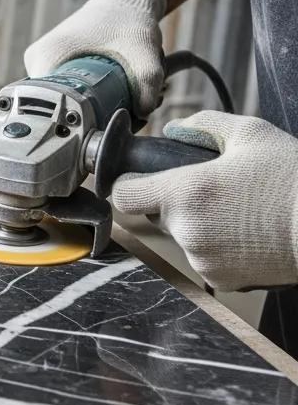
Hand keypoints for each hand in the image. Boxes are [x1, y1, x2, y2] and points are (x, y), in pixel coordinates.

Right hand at [24, 0, 166, 115]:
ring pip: (63, 99)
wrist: (122, 2)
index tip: (113, 116)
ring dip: (92, 104)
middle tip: (127, 103)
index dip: (85, 119)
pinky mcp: (49, 63)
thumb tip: (140, 115)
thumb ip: (146, 86)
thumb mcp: (144, 54)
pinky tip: (110, 86)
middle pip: (59, 106)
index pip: (53, 107)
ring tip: (122, 91)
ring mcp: (40, 62)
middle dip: (94, 112)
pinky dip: (87, 93)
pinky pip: (64, 90)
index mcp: (46, 57)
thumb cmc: (128, 21)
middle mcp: (36, 61)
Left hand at [112, 111, 297, 291]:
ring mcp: (203, 258)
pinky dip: (217, 246)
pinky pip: (204, 258)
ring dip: (197, 224)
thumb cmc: (293, 179)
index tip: (141, 179)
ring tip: (236, 210)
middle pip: (155, 214)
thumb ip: (203, 125)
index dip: (128, 184)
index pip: (123, 195)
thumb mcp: (249, 134)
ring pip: (182, 237)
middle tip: (211, 189)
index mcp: (185, 192)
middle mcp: (187, 229)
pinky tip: (245, 232)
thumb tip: (174, 129)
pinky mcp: (222, 280)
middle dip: (173, 201)